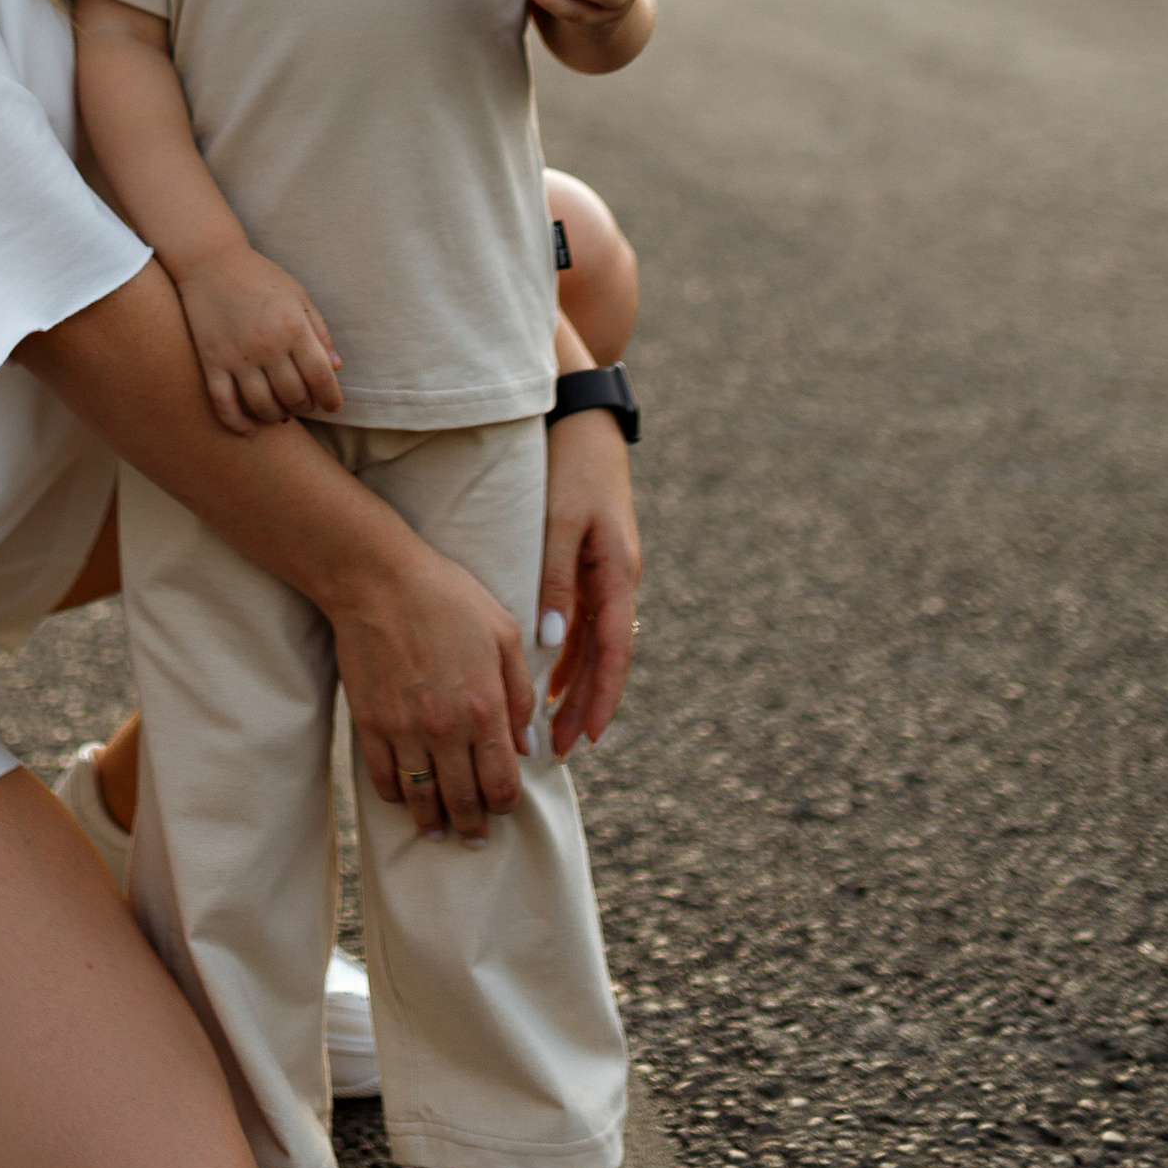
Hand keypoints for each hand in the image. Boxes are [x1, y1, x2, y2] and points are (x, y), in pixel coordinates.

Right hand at [175, 252, 344, 436]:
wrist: (210, 261)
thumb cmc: (260, 277)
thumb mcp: (298, 296)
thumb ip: (319, 331)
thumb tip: (337, 368)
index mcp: (293, 327)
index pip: (321, 377)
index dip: (331, 398)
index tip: (333, 406)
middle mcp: (267, 346)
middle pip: (294, 395)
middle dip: (305, 406)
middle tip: (305, 404)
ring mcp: (237, 356)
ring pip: (262, 406)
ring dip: (277, 416)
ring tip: (282, 412)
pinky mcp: (211, 362)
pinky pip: (224, 404)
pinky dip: (238, 423)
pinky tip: (250, 430)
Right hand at [333, 549, 535, 843]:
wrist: (378, 578)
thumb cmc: (448, 596)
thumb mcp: (504, 632)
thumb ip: (520, 692)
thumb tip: (527, 746)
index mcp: (485, 707)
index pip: (501, 783)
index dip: (505, 805)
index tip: (504, 808)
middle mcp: (446, 728)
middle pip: (462, 801)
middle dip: (472, 826)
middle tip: (475, 837)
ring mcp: (404, 729)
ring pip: (421, 798)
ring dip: (432, 822)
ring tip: (438, 830)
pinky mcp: (369, 723)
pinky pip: (383, 778)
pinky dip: (395, 797)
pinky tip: (404, 799)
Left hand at [536, 406, 641, 756]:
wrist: (581, 416)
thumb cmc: (568, 465)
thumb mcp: (560, 522)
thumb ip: (555, 580)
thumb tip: (551, 641)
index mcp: (618, 574)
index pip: (613, 654)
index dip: (599, 700)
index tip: (582, 740)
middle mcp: (618, 579)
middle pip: (606, 659)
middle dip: (585, 706)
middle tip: (558, 751)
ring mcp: (607, 572)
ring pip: (596, 644)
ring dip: (576, 684)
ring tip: (551, 726)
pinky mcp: (592, 561)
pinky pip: (585, 620)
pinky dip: (569, 652)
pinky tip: (550, 673)